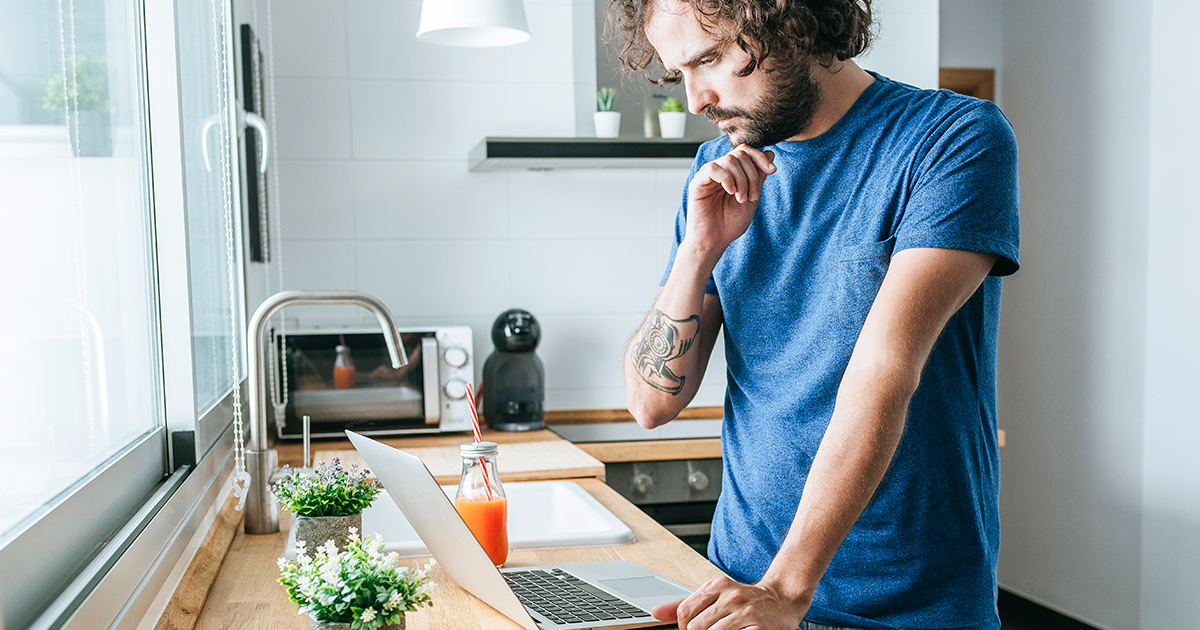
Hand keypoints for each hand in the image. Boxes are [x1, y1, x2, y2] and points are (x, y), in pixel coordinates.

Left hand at [651, 574, 808, 629]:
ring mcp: (747, 612)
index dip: (685, 628)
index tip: (694, 629)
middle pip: (696, 628)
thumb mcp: (715, 594)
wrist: (783, 598)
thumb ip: (685, 603)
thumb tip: (655, 612)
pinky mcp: (761, 628)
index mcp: (717, 585)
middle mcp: (732, 596)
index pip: (684, 613)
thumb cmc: (744, 600)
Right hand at [684, 144, 775, 256]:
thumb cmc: (730, 223)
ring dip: (741, 180)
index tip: (772, 171)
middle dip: (752, 174)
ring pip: (729, 160)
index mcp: (732, 173)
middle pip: (740, 154)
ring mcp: (708, 176)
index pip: (746, 151)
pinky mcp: (698, 183)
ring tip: (741, 198)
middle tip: (752, 196)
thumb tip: (770, 154)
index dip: (760, 157)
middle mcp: (720, 171)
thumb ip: (759, 176)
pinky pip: (713, 168)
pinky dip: (726, 178)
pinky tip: (730, 192)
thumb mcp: (753, 197)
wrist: (715, 241)